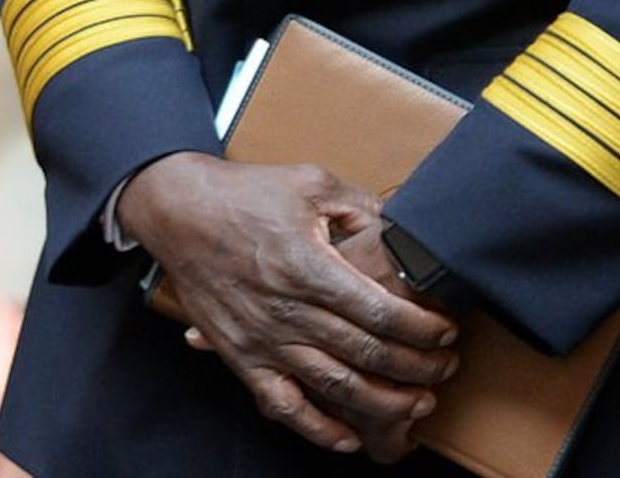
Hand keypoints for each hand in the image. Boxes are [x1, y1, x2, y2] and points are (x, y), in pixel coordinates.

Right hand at [125, 153, 456, 457]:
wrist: (175, 211)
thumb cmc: (241, 193)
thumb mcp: (309, 183)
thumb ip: (361, 206)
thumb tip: (403, 229)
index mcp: (308, 267)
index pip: (383, 313)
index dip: (424, 329)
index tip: (445, 331)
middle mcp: (288, 310)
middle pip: (369, 354)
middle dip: (419, 366)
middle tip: (445, 366)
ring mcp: (263, 338)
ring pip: (337, 386)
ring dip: (387, 401)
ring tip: (419, 401)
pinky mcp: (241, 356)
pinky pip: (283, 405)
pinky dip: (318, 429)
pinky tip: (348, 437)